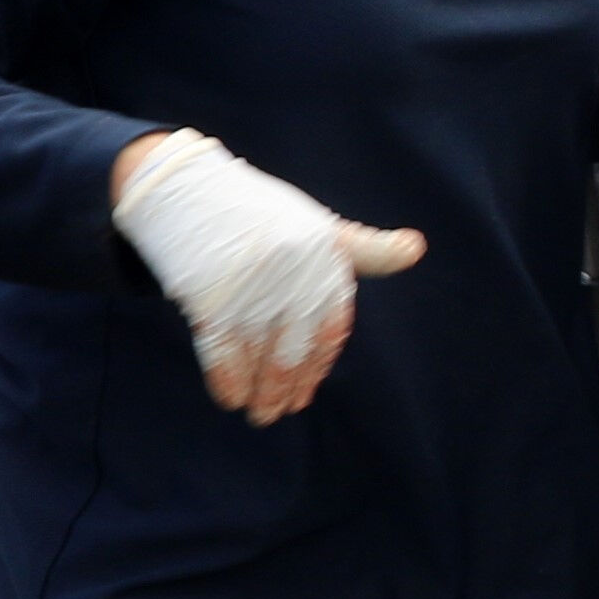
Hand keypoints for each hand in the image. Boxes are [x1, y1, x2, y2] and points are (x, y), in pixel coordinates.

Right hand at [108, 131, 423, 422]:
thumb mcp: (317, 225)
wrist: (182, 185)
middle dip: (287, 388)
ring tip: (259, 413)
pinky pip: (223, 351)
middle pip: (295, 349)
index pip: (331, 327)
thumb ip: (365, 248)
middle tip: (279, 412)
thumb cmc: (256, 212)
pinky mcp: (208, 295)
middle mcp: (293, 271)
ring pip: (260, 356)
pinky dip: (228, 380)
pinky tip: (231, 398)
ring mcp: (251, 285)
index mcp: (323, 255)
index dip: (318, 366)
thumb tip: (416, 249)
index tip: (305, 391)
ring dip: (260, 393)